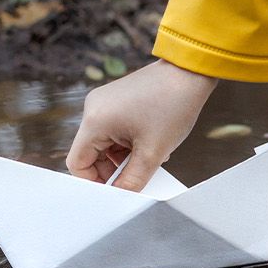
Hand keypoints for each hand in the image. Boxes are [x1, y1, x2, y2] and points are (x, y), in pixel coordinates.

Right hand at [67, 59, 218, 190]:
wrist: (190, 71)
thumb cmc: (173, 104)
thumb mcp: (153, 152)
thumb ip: (133, 180)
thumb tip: (121, 195)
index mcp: (95, 120)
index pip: (77, 163)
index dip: (95, 182)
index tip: (116, 190)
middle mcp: (93, 108)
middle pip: (91, 154)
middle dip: (113, 169)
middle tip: (139, 175)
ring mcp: (104, 102)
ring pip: (104, 143)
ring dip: (124, 156)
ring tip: (150, 155)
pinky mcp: (115, 99)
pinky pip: (113, 130)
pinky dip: (128, 142)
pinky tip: (150, 143)